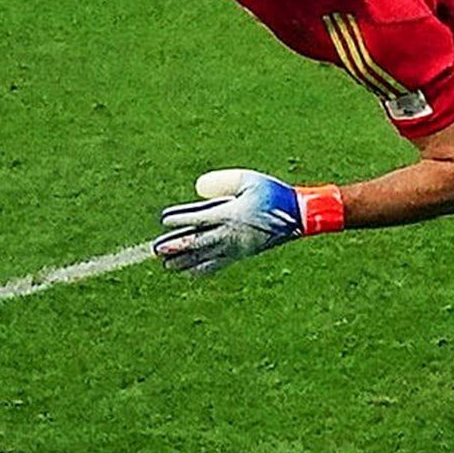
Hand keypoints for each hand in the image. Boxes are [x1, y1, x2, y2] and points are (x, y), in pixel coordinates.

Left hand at [153, 168, 342, 276]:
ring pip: (204, 256)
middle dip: (176, 245)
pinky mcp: (241, 254)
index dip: (180, 219)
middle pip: (197, 241)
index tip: (164, 219)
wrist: (297, 217)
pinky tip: (190, 273)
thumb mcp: (248, 180)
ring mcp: (235, 247)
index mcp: (231, 214)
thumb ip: (222, 182)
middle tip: (156, 249)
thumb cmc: (272, 193)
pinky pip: (217, 265)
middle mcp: (230, 233)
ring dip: (184, 261)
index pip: (199, 218)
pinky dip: (201, 269)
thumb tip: (198, 189)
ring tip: (166, 265)